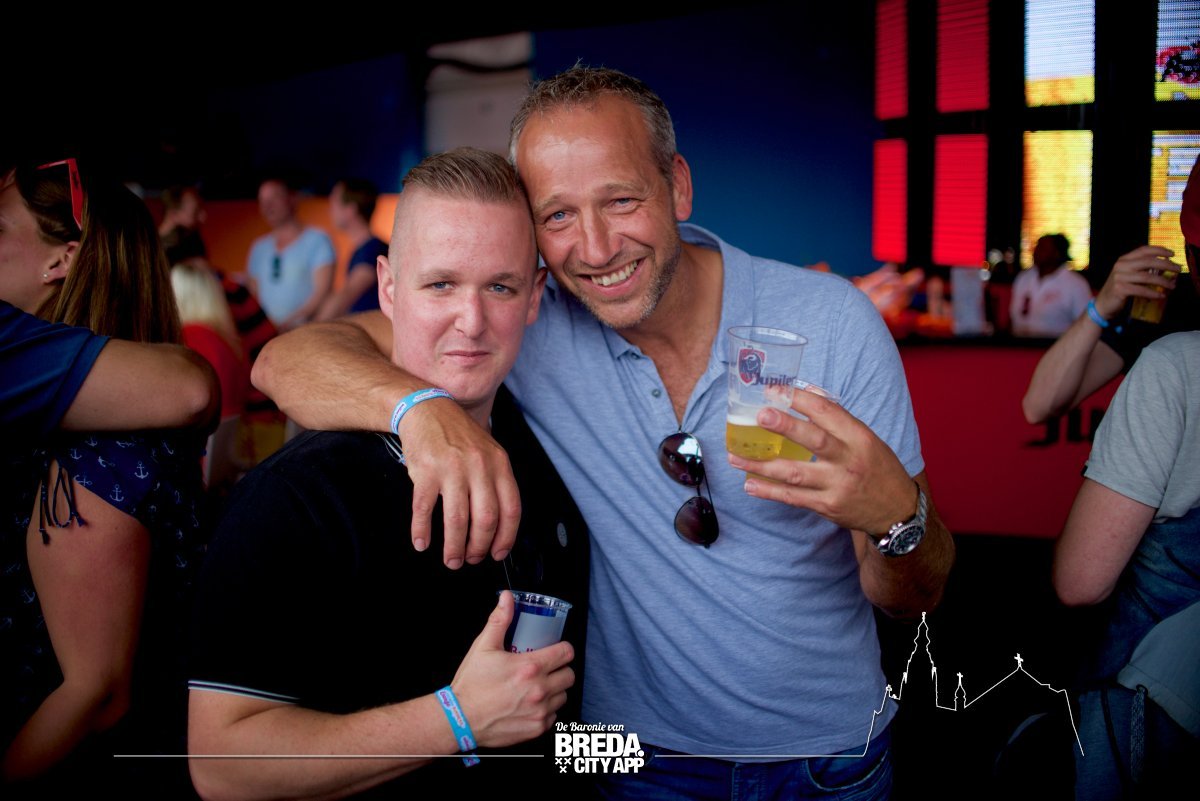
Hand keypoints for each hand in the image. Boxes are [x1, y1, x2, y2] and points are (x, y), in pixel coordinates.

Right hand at [398, 400, 520, 568]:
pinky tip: (422, 542)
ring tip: (452, 560)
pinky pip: (424, 510)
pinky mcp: (425, 472)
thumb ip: (496, 482)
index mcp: (499, 464)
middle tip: (471, 559)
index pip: (511, 509)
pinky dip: (422, 531)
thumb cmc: (459, 435)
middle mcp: (478, 467)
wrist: (427, 409)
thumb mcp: (489, 452)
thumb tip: (500, 525)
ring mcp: (451, 470)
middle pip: (486, 520)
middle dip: (479, 548)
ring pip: (457, 521)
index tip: (498, 554)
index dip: (506, 538)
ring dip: (454, 547)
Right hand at [451, 592, 574, 747]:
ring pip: (563, 696)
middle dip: (560, 669)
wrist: (460, 719)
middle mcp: (539, 690)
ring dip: (555, 690)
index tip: (555, 650)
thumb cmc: (471, 685)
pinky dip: (547, 709)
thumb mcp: (483, 647)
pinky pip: (554, 716)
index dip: (562, 649)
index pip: (566, 653)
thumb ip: (500, 620)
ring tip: (537, 687)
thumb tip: (507, 599)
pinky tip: (532, 704)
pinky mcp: (536, 728)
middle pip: (569, 675)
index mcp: (530, 667)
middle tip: (546, 669)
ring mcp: (539, 711)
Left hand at [727, 389, 914, 533]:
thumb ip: (836, 418)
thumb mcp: (866, 438)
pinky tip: (749, 483)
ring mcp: (837, 486)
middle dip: (785, 426)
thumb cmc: (877, 468)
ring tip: (735, 457)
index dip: (800, 399)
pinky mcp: (827, 507)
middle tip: (759, 415)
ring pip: (795, 473)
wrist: (897, 511)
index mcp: (859, 437)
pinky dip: (769, 491)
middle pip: (814, 439)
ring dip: (762, 465)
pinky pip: (793, 498)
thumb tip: (804, 390)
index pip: (828, 412)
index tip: (774, 390)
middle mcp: (849, 460)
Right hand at [1093, 246, 1179, 318]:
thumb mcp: (1128, 275)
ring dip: (1163, 281)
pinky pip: (1141, 290)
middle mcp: (1120, 266)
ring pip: (1147, 277)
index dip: (1159, 250)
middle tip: (1178, 269)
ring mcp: (1119, 277)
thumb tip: (1165, 269)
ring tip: (1172, 285)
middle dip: (1166, 265)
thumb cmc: (1119, 290)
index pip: (1143, 250)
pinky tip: (1161, 295)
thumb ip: (1142, 270)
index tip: (1172, 254)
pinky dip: (1153, 293)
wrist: (1103, 305)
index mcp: (1123, 260)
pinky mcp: (1120, 289)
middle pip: (1148, 261)